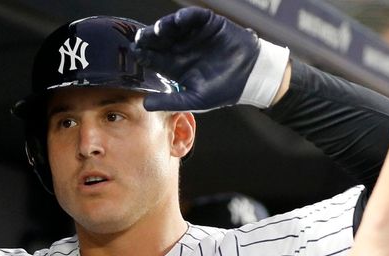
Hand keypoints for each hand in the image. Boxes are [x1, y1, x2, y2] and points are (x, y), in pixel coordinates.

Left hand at [131, 7, 287, 111]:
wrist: (251, 76)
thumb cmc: (222, 90)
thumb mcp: (194, 100)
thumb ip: (170, 101)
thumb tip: (144, 105)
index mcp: (174, 66)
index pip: (154, 59)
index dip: (145, 56)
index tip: (137, 55)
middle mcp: (180, 49)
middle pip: (159, 41)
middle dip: (149, 39)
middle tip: (141, 39)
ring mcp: (192, 35)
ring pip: (172, 27)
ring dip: (164, 26)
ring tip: (158, 30)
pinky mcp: (207, 24)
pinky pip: (193, 17)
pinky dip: (185, 16)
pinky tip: (178, 20)